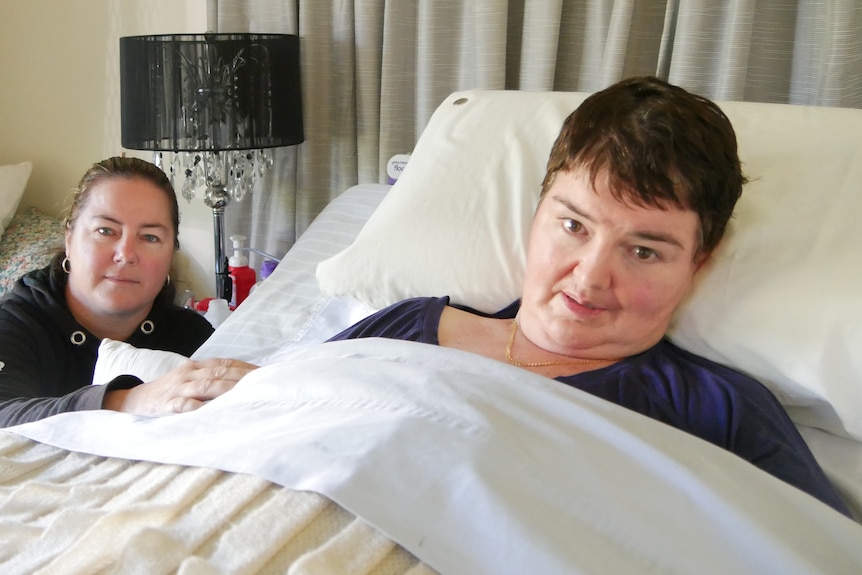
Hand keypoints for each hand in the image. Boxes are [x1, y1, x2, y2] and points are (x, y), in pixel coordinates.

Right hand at [103, 358, 257, 414]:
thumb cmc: (170, 391)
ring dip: (228, 390)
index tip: (265, 373)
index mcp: (197, 366)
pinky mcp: (168, 405)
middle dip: (243, 378)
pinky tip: (212, 411)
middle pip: (220, 373)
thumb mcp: (190, 379)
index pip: (226, 363)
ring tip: (246, 395)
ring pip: (206, 386)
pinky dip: (199, 407)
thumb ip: (212, 378)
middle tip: (263, 384)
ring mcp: (178, 389)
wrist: (134, 400)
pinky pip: (185, 406)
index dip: (246, 368)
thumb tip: (243, 382)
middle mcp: (190, 374)